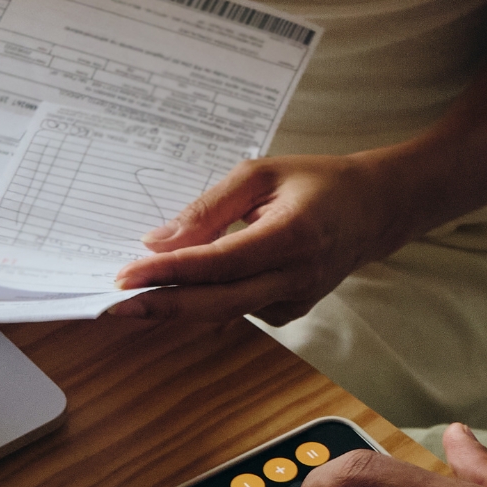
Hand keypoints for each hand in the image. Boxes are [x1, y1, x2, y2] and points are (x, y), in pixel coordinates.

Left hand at [108, 154, 413, 326]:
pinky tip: (179, 287)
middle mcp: (295, 278)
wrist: (374, 211)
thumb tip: (159, 241)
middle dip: (160, 306)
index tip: (126, 277)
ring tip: (132, 294)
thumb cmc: (318, 183)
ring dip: (176, 303)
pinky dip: (204, 299)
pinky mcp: (288, 313)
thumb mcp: (261, 174)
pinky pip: (235, 308)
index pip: (219, 264)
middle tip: (111, 304)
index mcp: (292, 237)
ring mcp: (294, 302)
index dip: (170, 273)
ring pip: (222, 311)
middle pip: (216, 304)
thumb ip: (209, 209)